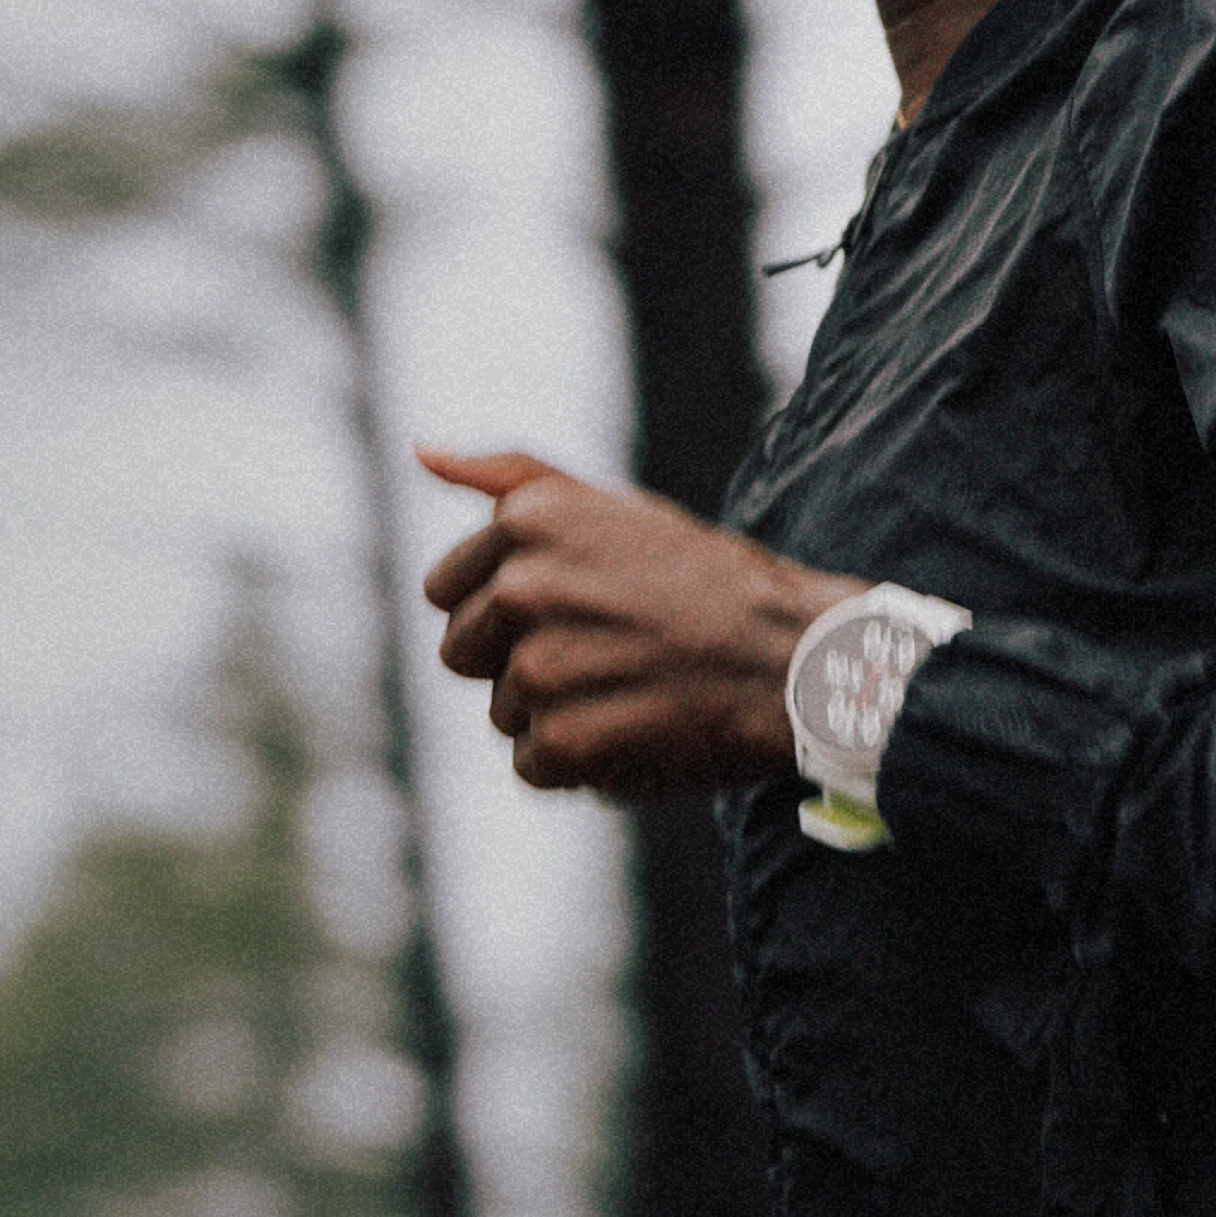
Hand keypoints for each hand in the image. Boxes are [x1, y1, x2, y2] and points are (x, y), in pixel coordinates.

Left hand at [419, 449, 860, 795]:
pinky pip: (535, 765)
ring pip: (503, 712)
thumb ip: (512, 478)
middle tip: (607, 652)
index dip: (505, 609)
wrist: (794, 658)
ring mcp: (539, 668)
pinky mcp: (562, 740)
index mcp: (526, 521)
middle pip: (463, 653)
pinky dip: (581, 763)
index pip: (445, 589)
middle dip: (520, 659)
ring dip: (557, 713)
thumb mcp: (611, 505)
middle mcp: (521, 587)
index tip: (572, 610)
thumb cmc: (705, 580)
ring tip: (634, 688)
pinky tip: (639, 729)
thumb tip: (422, 451)